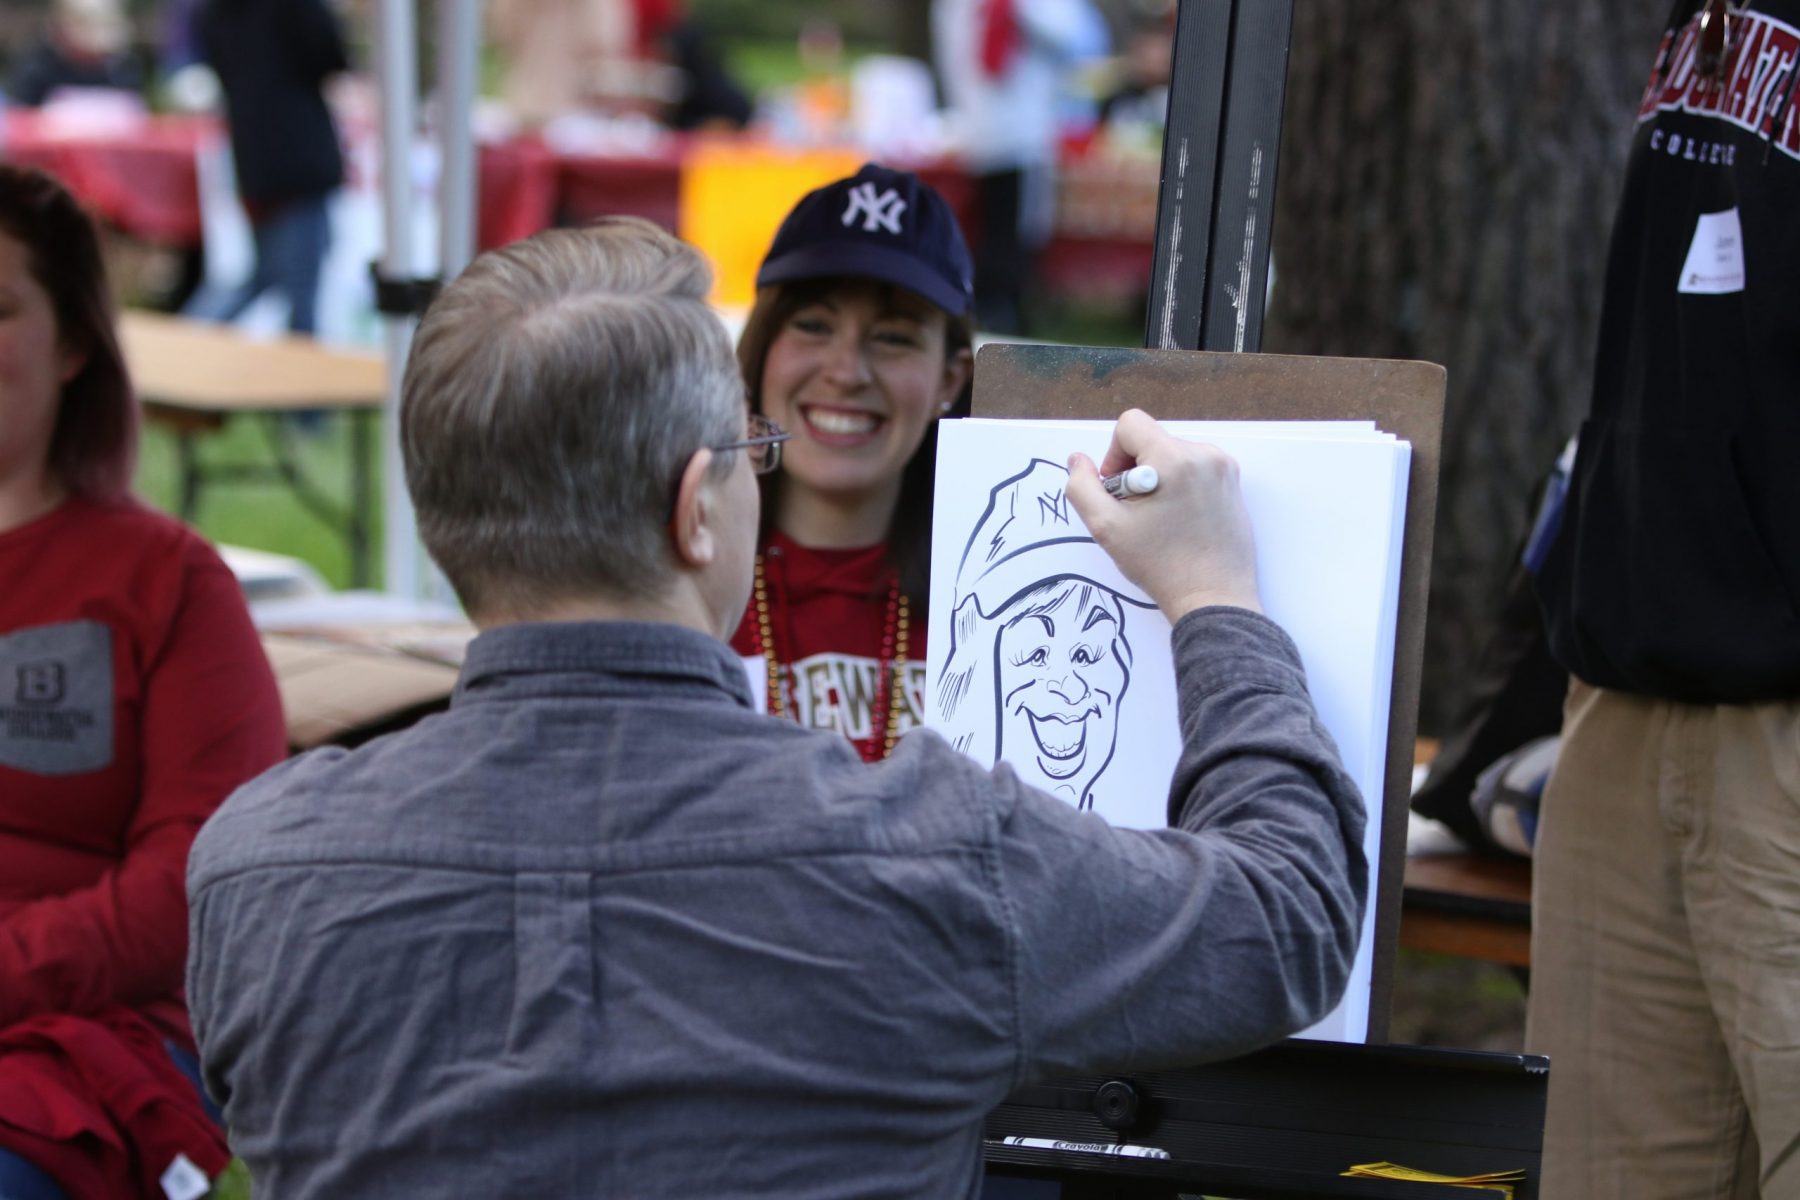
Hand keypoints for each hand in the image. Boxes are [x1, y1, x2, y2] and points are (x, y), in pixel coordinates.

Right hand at [1065, 409, 1262, 620]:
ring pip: (1174, 454)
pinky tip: (1181, 520)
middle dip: (1136, 469)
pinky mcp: (1234, 483)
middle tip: (1137, 511)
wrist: (1214, 596)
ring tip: (1161, 519)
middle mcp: (1203, 454)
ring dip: (1159, 478)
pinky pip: (1196, 468)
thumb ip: (1082, 487)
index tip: (1117, 489)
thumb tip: (1078, 460)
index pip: (1131, 424)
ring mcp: (1223, 468)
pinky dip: (1181, 485)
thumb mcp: (1106, 527)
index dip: (1114, 454)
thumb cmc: (1159, 564)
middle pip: (1153, 441)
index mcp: (1172, 458)